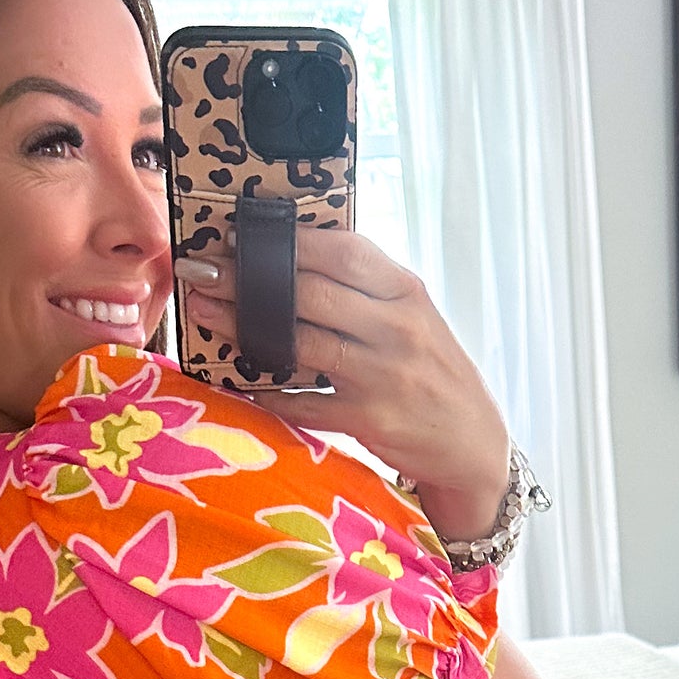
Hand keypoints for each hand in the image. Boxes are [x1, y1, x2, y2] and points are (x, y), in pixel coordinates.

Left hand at [173, 230, 508, 537]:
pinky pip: (304, 402)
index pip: (342, 251)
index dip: (286, 240)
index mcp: (408, 293)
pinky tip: (238, 379)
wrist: (474, 445)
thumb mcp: (416, 318)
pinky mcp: (369, 420)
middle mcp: (398, 330)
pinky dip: (268, 392)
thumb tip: (296, 259)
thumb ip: (368, 290)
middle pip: (310, 293)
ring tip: (205, 313)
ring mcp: (383, 377)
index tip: (239, 234)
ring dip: (242, 326)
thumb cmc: (434, 375)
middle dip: (247, 279)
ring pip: (299, 343)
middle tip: (204, 272)